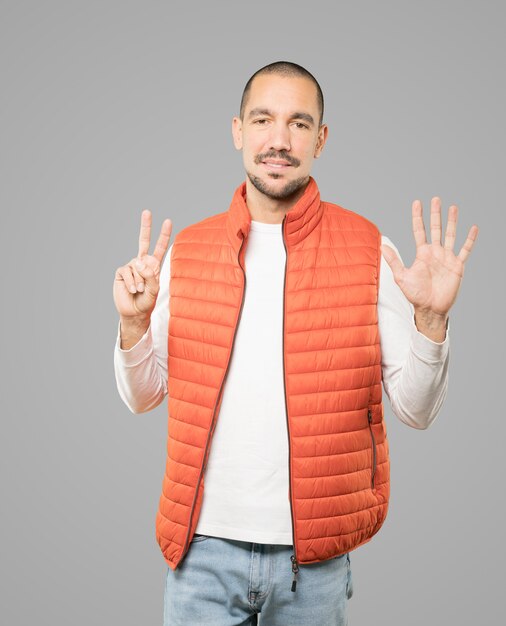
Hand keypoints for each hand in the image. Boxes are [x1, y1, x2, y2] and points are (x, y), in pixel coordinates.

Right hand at [113, 210, 171, 320]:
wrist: (134, 312)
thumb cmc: (146, 302)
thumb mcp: (154, 290)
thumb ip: (151, 276)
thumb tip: (139, 262)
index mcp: (153, 265)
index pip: (160, 248)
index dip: (164, 235)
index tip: (168, 221)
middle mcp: (142, 263)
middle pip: (143, 241)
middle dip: (146, 226)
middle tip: (147, 211)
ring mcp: (131, 266)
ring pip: (137, 266)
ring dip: (140, 281)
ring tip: (140, 290)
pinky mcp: (122, 272)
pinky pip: (128, 272)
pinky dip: (132, 282)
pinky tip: (132, 290)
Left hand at [381, 197, 477, 336]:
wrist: (430, 308)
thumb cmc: (415, 294)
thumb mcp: (401, 276)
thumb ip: (393, 260)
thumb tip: (381, 246)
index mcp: (422, 254)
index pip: (419, 230)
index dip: (418, 217)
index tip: (417, 203)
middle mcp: (435, 253)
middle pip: (435, 228)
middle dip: (435, 214)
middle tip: (436, 199)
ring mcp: (447, 258)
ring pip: (451, 235)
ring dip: (452, 222)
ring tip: (453, 207)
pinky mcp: (457, 266)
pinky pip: (465, 250)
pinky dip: (469, 240)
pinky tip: (473, 228)